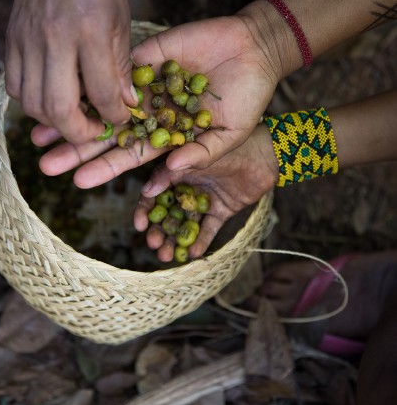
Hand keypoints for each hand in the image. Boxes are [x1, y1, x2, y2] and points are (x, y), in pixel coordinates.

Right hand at [5, 0, 136, 144]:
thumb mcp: (121, 16)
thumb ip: (121, 64)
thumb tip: (125, 104)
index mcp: (91, 29)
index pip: (101, 93)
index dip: (114, 116)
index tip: (121, 119)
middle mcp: (55, 37)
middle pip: (58, 108)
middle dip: (79, 132)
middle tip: (93, 130)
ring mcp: (28, 39)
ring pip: (31, 103)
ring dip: (53, 121)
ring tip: (73, 116)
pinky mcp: (11, 38)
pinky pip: (14, 86)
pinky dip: (31, 102)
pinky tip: (49, 96)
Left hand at [33, 13, 281, 183]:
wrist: (256, 50)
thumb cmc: (248, 98)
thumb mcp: (228, 135)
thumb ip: (199, 154)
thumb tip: (167, 175)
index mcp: (166, 134)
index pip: (129, 154)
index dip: (104, 168)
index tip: (78, 182)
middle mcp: (149, 111)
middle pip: (106, 132)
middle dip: (76, 148)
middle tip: (44, 163)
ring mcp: (144, 83)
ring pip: (101, 100)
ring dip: (73, 115)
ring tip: (38, 133)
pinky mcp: (144, 55)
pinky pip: (116, 66)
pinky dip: (92, 77)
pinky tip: (66, 86)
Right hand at [135, 122, 277, 261]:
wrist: (265, 154)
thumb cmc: (229, 147)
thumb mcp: (195, 158)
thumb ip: (170, 173)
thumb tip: (146, 191)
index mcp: (178, 171)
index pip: (155, 193)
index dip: (145, 210)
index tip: (140, 226)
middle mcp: (188, 187)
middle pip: (167, 213)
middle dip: (159, 231)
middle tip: (154, 245)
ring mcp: (204, 199)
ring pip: (185, 223)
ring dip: (175, 240)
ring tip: (167, 256)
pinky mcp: (221, 210)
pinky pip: (208, 228)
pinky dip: (201, 241)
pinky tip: (193, 254)